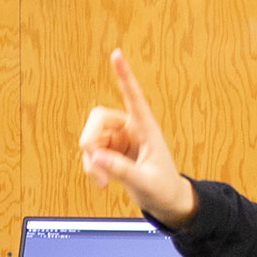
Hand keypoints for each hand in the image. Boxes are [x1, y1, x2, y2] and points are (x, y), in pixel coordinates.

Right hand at [78, 50, 199, 228]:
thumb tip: (97, 157)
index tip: (116, 54)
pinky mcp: (111, 152)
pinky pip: (91, 154)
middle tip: (93, 159)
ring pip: (91, 139)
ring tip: (103, 180)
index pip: (133, 97)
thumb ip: (121, 170)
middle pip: (98, 118)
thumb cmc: (163, 188)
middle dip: (90, 140)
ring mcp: (118, 140)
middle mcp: (130, 129)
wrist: (166, 202)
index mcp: (146, 128)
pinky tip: (103, 182)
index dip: (124, 75)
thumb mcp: (145, 181)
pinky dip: (92, 168)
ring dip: (91, 161)